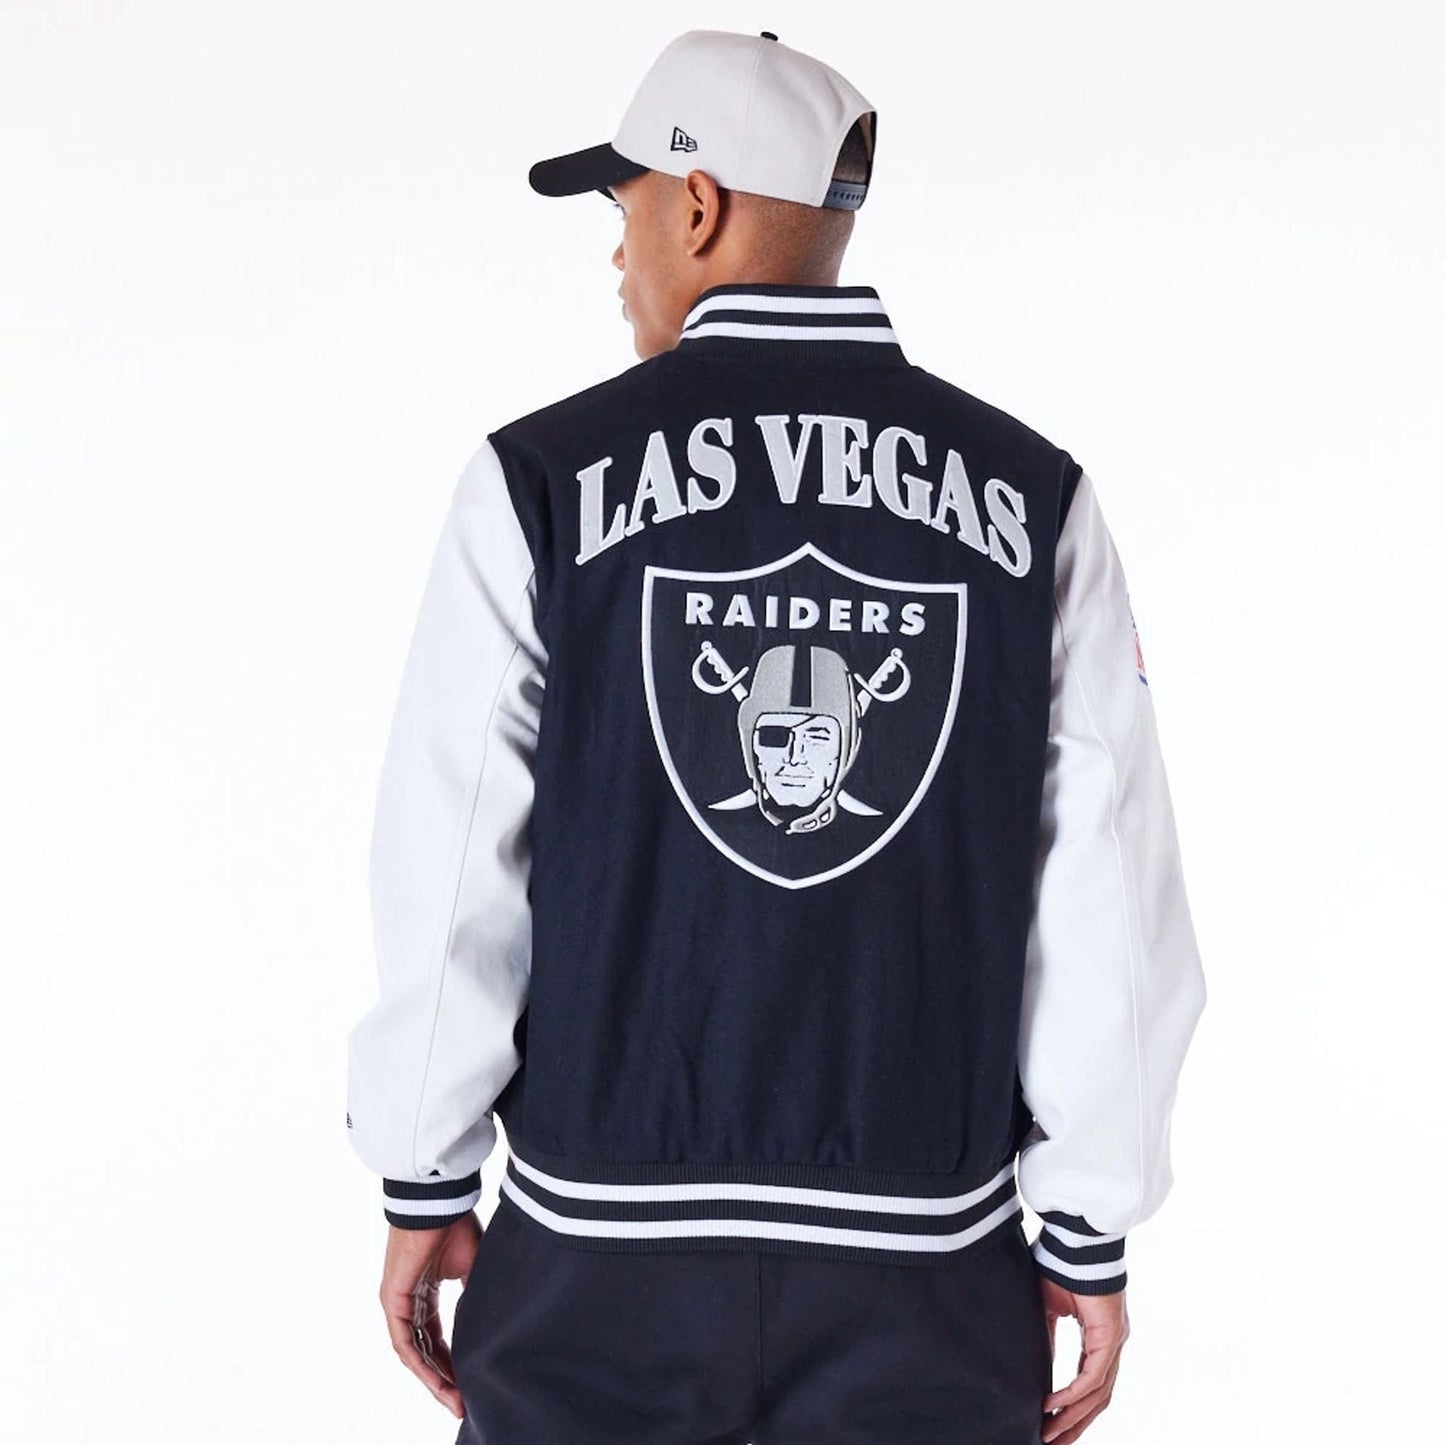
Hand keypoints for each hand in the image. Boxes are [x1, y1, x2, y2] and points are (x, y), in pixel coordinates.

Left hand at [378, 1211, 482, 1418]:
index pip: (437, 1339)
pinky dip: (420, 1364)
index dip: (452, 1364)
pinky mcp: (393, 1301)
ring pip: (414, 1353)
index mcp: (427, 1294)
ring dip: (433, 1379)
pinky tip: (436, 1381)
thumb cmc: (455, 1225)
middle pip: (425, 1352)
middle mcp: (410, 1303)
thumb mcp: (472, 1268)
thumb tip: (488, 1324)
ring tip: (454, 1400)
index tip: (470, 1385)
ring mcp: (398, 1303)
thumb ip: (473, 1297)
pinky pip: (404, 1343)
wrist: (438, 1202)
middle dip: (444, 1380)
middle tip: (462, 1404)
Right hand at [1039, 1276, 1129, 1443]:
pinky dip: (1073, 1394)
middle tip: (1052, 1442)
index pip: (1090, 1382)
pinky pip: (1093, 1376)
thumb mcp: (1049, 1308)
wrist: (1075, 1239)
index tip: (1051, 1423)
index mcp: (1100, 1337)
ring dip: (1073, 1417)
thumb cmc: (1061, 1264)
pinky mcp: (1110, 1337)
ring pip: (1098, 1394)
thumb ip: (1048, 1337)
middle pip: (1097, 1398)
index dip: (1072, 1406)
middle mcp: (1111, 1345)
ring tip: (1050, 1433)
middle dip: (1074, 1423)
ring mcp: (1114, 1343)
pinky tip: (1054, 1404)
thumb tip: (1040, 1364)